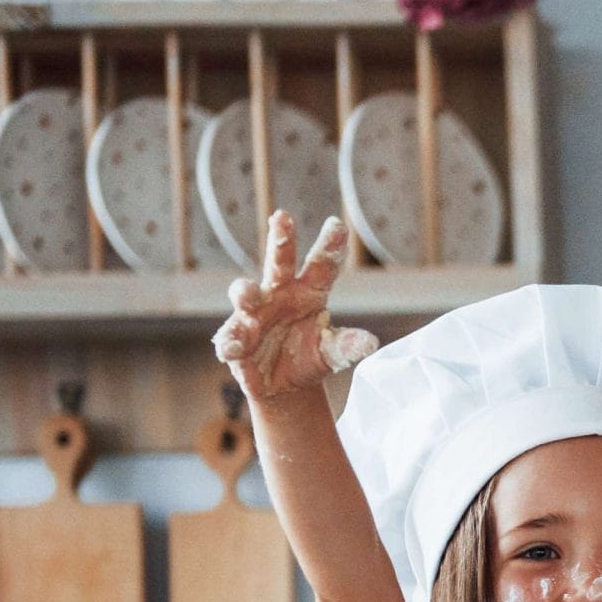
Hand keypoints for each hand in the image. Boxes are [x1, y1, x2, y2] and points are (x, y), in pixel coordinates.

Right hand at [211, 213, 379, 401]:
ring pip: (246, 295)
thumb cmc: (307, 356)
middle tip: (282, 217)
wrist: (281, 385)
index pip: (321, 266)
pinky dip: (231, 341)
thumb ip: (346, 346)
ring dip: (245, 291)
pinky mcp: (235, 339)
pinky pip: (230, 337)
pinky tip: (234, 348)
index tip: (337, 225)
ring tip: (248, 292)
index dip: (329, 246)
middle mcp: (278, 295)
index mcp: (307, 293)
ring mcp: (253, 315)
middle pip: (279, 263)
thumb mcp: (331, 353)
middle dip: (281, 240)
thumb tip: (370, 343)